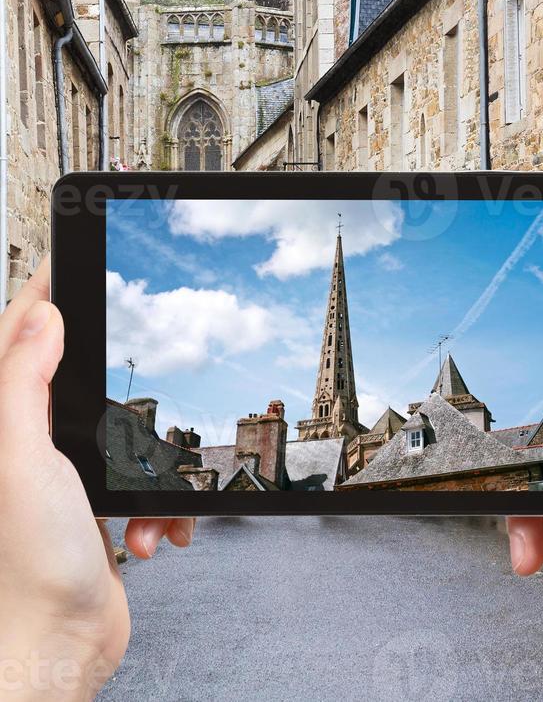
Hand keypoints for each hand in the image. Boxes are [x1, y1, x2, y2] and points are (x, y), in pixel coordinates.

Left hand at [0, 259, 195, 700]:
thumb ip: (23, 382)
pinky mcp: (98, 508)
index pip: (19, 338)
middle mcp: (29, 446)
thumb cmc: (25, 570)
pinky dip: (159, 505)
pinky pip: (143, 482)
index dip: (45, 295)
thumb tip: (41, 316)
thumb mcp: (20, 460)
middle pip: (78, 379)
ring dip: (149, 463)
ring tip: (144, 493)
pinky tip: (151, 529)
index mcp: (6, 426)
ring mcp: (66, 478)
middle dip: (118, 386)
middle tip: (142, 367)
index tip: (71, 259)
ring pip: (124, 434)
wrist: (57, 649)